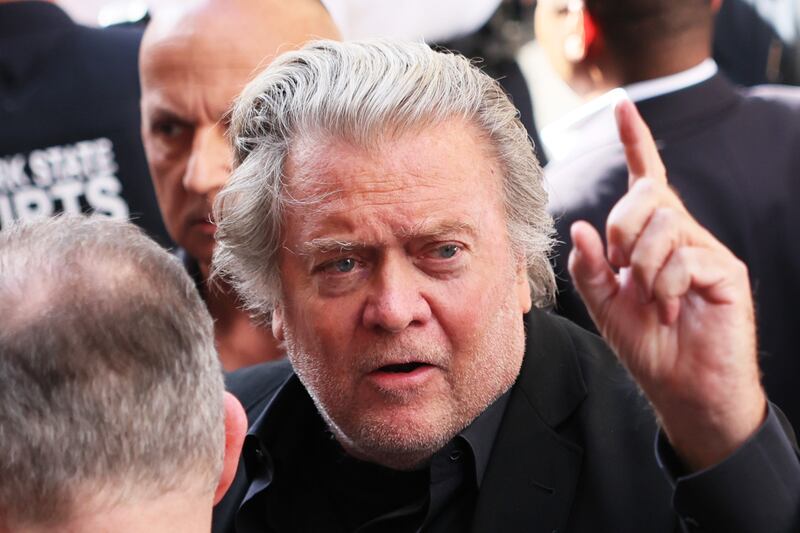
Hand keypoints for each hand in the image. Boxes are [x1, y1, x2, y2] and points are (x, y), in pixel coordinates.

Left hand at [568, 100, 765, 470]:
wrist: (683, 389)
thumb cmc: (648, 346)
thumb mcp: (605, 305)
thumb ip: (590, 268)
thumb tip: (580, 227)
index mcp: (652, 239)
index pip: (646, 178)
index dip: (636, 141)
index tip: (621, 106)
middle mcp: (681, 236)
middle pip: (647, 195)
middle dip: (622, 229)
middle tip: (621, 269)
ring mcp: (706, 251)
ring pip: (665, 223)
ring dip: (643, 265)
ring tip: (649, 299)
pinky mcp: (726, 272)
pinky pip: (686, 257)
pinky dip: (665, 287)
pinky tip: (670, 310)